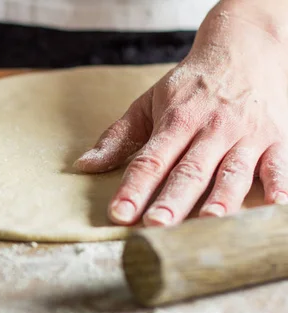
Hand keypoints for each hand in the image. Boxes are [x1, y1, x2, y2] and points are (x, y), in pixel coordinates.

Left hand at [75, 1, 287, 226]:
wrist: (244, 48)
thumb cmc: (190, 85)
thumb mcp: (148, 102)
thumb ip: (118, 137)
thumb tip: (83, 165)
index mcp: (176, 121)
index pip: (151, 160)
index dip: (134, 188)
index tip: (118, 213)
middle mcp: (211, 129)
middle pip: (189, 169)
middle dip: (172, 198)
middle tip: (157, 225)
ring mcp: (245, 134)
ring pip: (232, 171)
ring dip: (221, 198)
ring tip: (209, 221)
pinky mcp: (275, 138)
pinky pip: (279, 163)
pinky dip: (280, 183)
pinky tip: (276, 204)